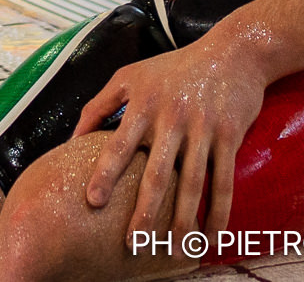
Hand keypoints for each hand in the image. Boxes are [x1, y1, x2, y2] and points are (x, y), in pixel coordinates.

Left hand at [73, 39, 267, 239]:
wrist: (232, 52)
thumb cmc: (174, 67)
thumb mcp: (130, 75)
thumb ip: (99, 105)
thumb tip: (70, 140)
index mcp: (144, 104)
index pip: (120, 144)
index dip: (106, 173)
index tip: (93, 202)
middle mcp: (172, 118)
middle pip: (157, 173)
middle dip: (145, 211)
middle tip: (132, 243)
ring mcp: (203, 128)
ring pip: (192, 183)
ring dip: (183, 221)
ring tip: (174, 251)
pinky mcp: (229, 136)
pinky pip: (223, 181)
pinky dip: (218, 212)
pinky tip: (212, 236)